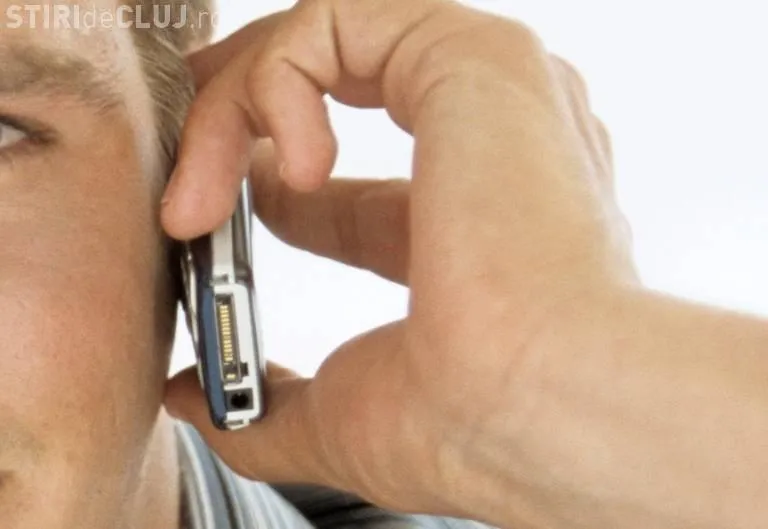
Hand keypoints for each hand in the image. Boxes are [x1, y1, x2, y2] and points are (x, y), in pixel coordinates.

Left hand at [162, 0, 633, 525]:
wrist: (539, 403)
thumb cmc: (469, 419)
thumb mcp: (344, 413)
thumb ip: (269, 404)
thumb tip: (194, 402)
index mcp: (483, 220)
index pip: (362, 188)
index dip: (276, 185)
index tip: (211, 215)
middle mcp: (498, 142)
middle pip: (344, 83)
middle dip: (247, 109)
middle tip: (185, 157)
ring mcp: (491, 92)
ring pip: (325, 47)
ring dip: (236, 113)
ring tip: (198, 202)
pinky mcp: (472, 56)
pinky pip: (330, 30)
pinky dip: (270, 89)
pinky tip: (281, 172)